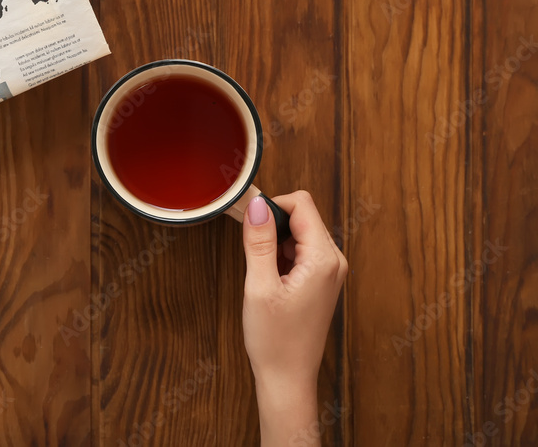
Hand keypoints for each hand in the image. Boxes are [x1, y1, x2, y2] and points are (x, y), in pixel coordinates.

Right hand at [241, 191, 347, 444]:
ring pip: (299, 234)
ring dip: (275, 243)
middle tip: (252, 253)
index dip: (272, 206)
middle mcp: (334, 261)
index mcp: (323, 259)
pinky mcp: (322, 281)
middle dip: (273, 226)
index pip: (302, 205)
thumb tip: (257, 204)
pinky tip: (270, 281)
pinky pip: (301, 252)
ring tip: (262, 274)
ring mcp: (330, 272)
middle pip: (302, 217)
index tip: (249, 223)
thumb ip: (258, 241)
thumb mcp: (259, 286)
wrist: (288, 378)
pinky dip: (281, 257)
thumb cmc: (274, 339)